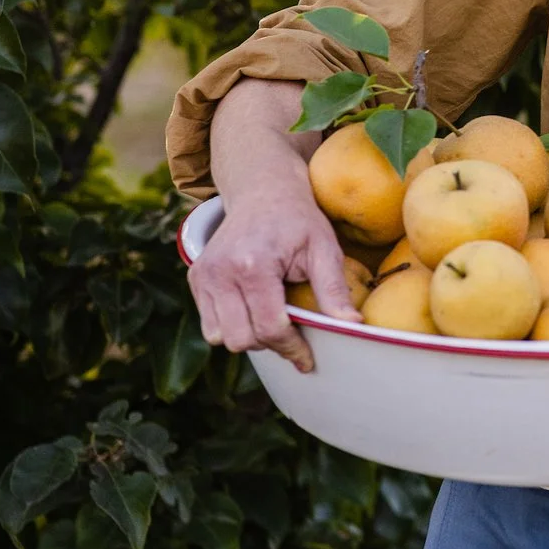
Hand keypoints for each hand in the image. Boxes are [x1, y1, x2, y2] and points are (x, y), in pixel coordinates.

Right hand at [187, 186, 358, 373]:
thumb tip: (353, 326)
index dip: (292, 348)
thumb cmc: (298, 218)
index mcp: (253, 265)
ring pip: (221, 338)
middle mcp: (220, 272)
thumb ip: (334, 289)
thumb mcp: (324, 248)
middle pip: (242, 339)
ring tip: (271, 315)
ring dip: (248, 336)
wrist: (263, 190)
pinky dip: (231, 325)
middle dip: (270, 343)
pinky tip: (252, 307)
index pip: (269, 328)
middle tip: (292, 330)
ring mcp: (203, 275)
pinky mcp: (195, 278)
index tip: (307, 358)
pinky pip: (209, 324)